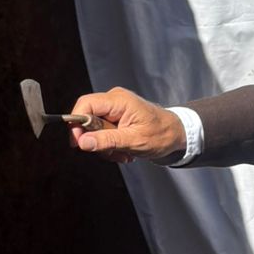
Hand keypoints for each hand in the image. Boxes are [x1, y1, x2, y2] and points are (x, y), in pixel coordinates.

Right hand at [67, 86, 186, 165]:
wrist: (177, 134)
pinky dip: (110, 145)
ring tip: (123, 153)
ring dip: (105, 146)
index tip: (78, 143)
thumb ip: (107, 141)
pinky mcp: (115, 118)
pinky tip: (124, 151)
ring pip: (93, 129)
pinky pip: (102, 132)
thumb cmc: (161, 134)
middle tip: (111, 153)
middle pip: (87, 118)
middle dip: (95, 140)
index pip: (85, 104)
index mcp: (119, 100)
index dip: (76, 123)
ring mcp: (114, 109)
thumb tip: (82, 142)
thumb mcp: (134, 141)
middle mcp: (114, 101)